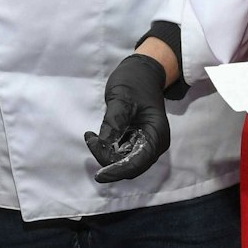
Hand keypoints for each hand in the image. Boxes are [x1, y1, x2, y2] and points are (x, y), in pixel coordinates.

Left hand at [87, 53, 171, 182]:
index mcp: (156, 135)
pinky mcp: (136, 141)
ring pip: (124, 162)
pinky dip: (107, 149)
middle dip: (108, 160)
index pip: (138, 163)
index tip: (98, 175)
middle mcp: (154, 144)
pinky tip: (96, 137)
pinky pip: (121, 154)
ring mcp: (145, 144)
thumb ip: (114, 121)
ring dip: (106, 154)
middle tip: (90, 139)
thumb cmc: (135, 81)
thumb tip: (105, 144)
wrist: (142, 72)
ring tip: (91, 136)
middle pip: (130, 166)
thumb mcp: (122, 97)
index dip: (117, 171)